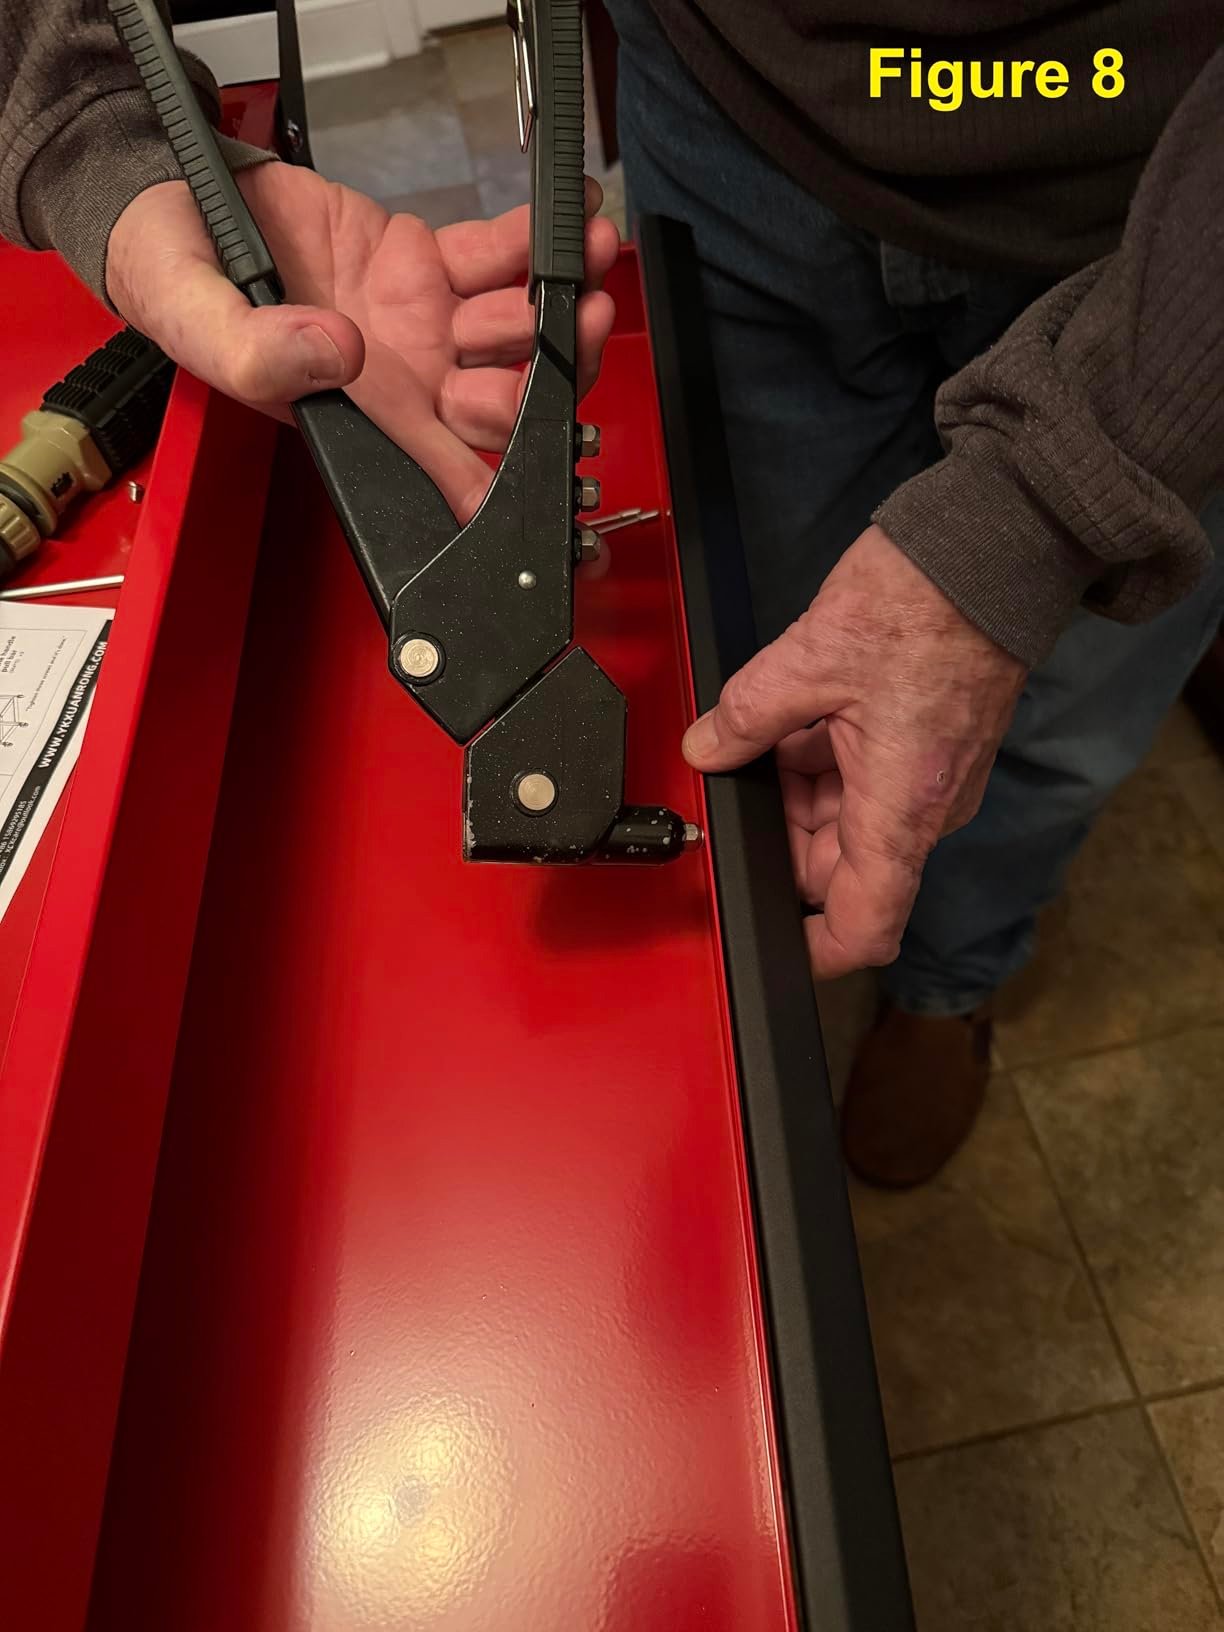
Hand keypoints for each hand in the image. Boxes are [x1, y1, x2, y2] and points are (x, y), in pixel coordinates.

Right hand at [105, 163, 618, 521]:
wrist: (176, 199)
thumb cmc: (177, 278)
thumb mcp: (193, 321)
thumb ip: (254, 354)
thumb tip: (338, 355)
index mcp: (358, 416)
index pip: (443, 462)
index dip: (500, 469)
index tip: (545, 450)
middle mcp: (401, 378)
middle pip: (503, 397)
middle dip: (551, 369)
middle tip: (580, 324)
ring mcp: (419, 320)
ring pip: (511, 327)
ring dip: (557, 301)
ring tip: (588, 265)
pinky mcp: (424, 261)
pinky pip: (491, 259)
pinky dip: (531, 243)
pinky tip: (565, 227)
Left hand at [682, 525, 1026, 978]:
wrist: (994, 551)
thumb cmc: (925, 603)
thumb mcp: (809, 658)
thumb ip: (746, 717)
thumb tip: (707, 749)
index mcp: (902, 806)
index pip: (865, 924)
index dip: (814, 950)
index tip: (770, 945)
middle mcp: (925, 807)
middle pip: (841, 868)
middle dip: (783, 834)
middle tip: (742, 779)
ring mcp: (931, 780)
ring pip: (848, 822)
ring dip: (800, 792)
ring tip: (775, 728)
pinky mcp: (930, 751)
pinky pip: (867, 783)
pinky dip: (824, 763)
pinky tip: (799, 718)